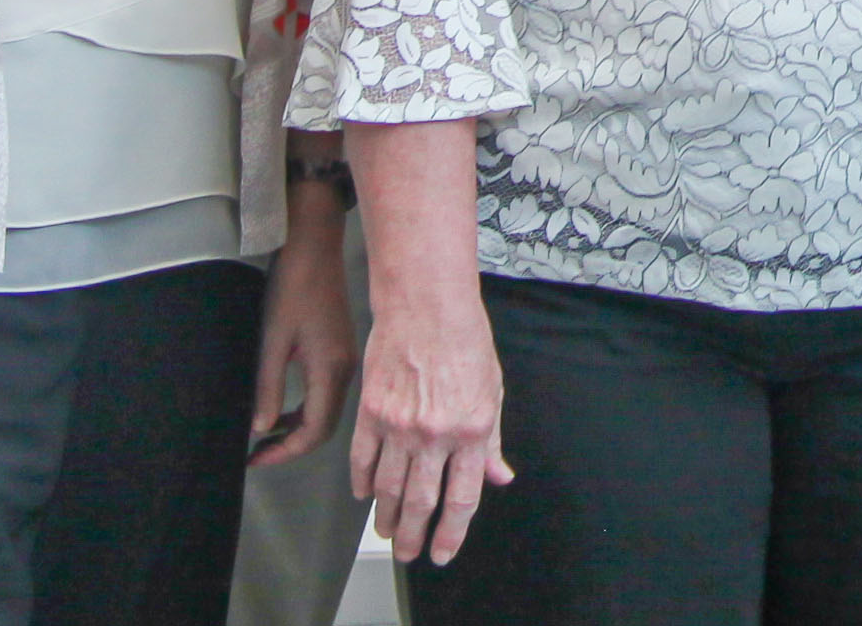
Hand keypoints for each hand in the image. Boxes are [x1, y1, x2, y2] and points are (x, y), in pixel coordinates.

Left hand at [247, 222, 357, 467]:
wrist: (314, 247)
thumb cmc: (290, 290)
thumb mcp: (273, 340)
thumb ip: (269, 388)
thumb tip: (262, 430)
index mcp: (331, 369)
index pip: (315, 430)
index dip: (285, 452)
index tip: (254, 460)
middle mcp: (346, 370)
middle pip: (325, 426)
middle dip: (292, 446)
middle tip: (256, 455)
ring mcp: (346, 360)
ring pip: (326, 412)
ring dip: (298, 430)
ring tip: (264, 437)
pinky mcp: (341, 350)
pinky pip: (326, 394)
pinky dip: (305, 410)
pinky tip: (282, 411)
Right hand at [351, 269, 510, 565]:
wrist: (426, 306)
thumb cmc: (466, 342)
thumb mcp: (492, 390)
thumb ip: (491, 440)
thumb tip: (498, 477)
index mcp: (472, 430)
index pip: (462, 497)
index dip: (451, 532)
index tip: (442, 552)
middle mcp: (435, 434)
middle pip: (421, 501)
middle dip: (414, 537)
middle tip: (408, 554)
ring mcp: (399, 426)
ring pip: (388, 489)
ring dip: (387, 517)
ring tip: (387, 533)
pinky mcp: (370, 414)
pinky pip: (362, 461)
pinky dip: (363, 483)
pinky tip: (366, 495)